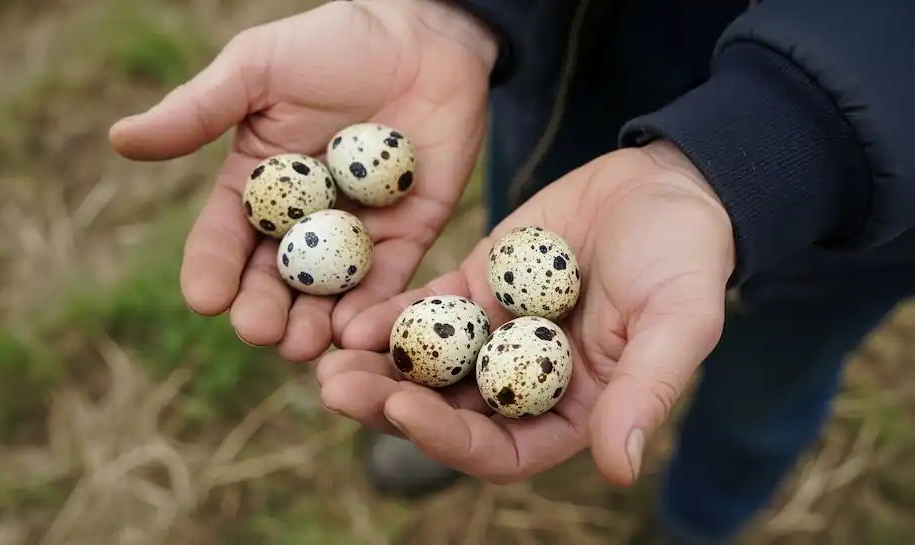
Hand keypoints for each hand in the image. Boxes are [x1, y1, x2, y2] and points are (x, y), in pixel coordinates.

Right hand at [108, 0, 496, 360]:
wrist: (424, 34)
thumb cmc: (333, 42)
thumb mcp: (257, 69)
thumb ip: (198, 110)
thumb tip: (120, 138)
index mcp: (255, 187)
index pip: (223, 238)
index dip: (211, 269)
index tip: (203, 299)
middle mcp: (301, 221)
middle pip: (274, 279)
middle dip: (263, 308)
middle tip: (258, 331)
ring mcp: (354, 233)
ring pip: (327, 293)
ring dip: (313, 323)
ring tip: (301, 344)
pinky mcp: (408, 237)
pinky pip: (389, 281)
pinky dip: (373, 308)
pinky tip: (357, 329)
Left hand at [316, 141, 735, 484]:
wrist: (667, 185)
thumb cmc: (686, 258)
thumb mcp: (679, 322)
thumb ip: (644, 392)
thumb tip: (617, 469)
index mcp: (571, 411)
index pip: (501, 450)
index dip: (448, 441)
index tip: (403, 410)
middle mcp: (523, 383)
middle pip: (446, 413)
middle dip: (387, 406)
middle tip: (333, 388)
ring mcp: (494, 335)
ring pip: (425, 365)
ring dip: (373, 367)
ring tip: (324, 355)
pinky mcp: (475, 287)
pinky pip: (425, 310)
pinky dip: (387, 316)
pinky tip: (348, 314)